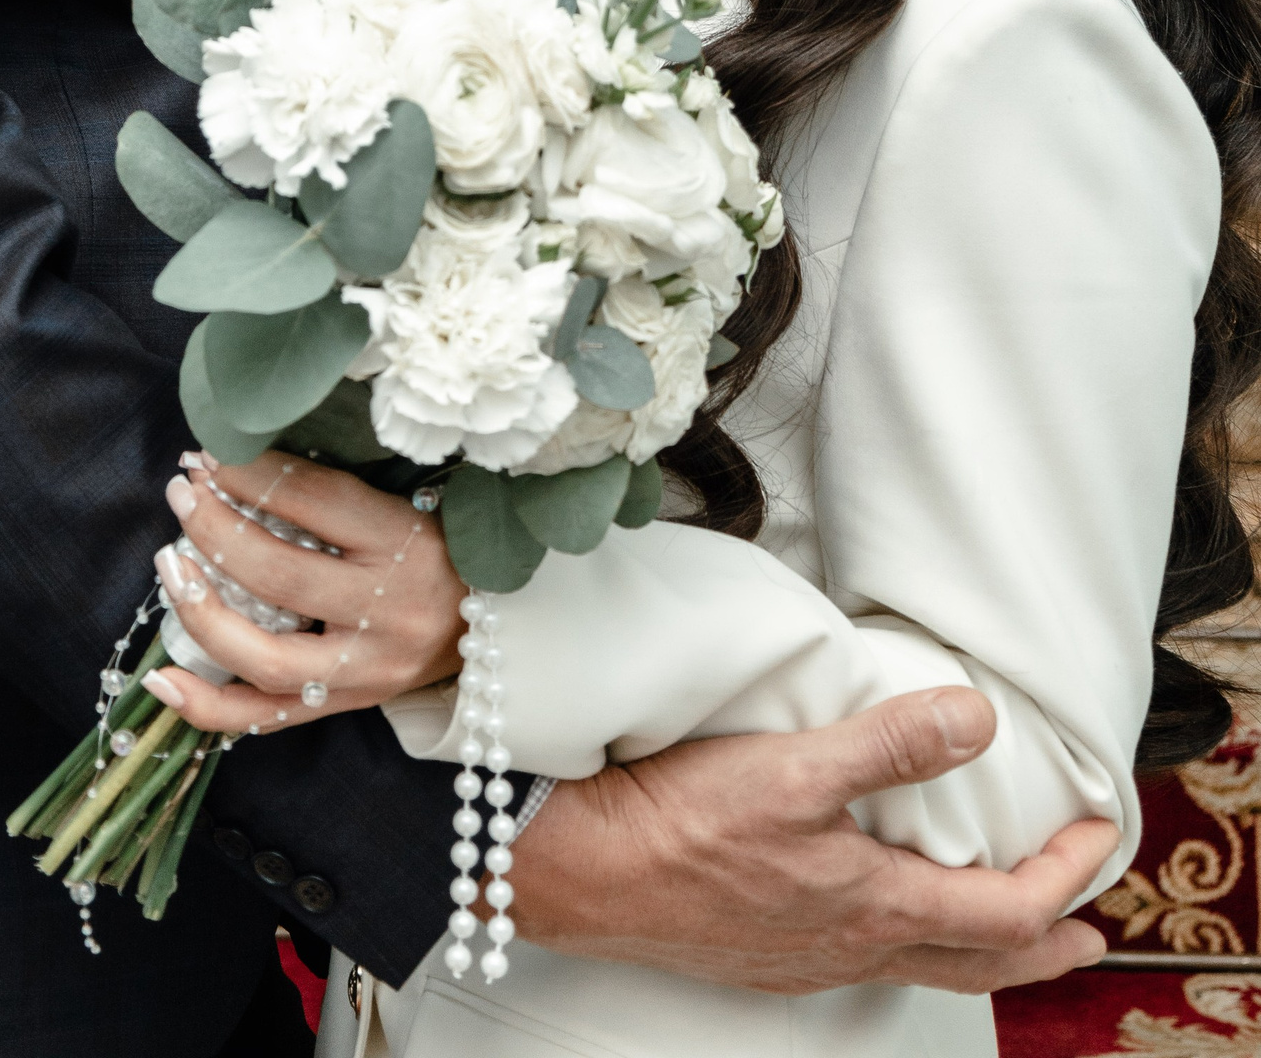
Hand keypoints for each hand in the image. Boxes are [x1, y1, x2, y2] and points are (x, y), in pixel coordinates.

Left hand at [141, 450, 464, 734]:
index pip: (314, 499)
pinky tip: (159, 681)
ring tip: (170, 567)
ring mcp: (362, 671)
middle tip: (182, 494)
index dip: (252, 471)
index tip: (209, 452)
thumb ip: (322, 493)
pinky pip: (264, 719)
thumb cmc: (433, 550)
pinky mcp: (344, 708)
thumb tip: (233, 464)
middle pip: (280, 576)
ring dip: (202, 612)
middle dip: (215, 530)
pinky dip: (205, 704)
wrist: (492, 627)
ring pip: (266, 657)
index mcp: (401, 542)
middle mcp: (384, 612)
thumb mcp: (395, 506)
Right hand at [516, 687, 1115, 994]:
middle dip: (1042, 943)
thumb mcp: (794, 767)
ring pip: (921, 966)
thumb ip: (890, 743)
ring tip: (1002, 929)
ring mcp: (808, 959)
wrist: (585, 872)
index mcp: (876, 905)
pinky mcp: (767, 955)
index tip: (1101, 837)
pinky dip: (911, 944)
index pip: (1008, 910)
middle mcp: (852, 946)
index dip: (1066, 875)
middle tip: (1083, 930)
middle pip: (977, 961)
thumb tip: (978, 718)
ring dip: (978, 948)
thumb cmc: (681, 824)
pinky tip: (885, 920)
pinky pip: (866, 961)